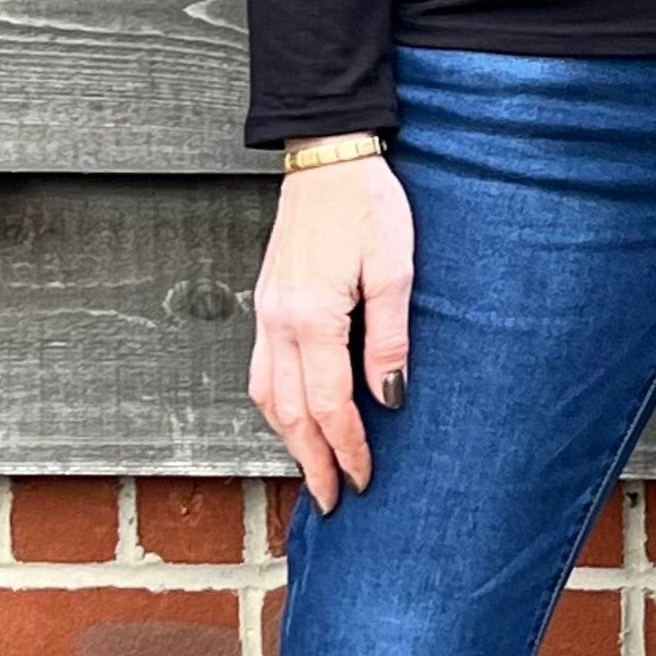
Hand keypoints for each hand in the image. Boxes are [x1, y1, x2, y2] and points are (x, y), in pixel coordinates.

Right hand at [247, 152, 412, 510]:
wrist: (327, 155)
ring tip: (312, 469)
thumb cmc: (367, 203)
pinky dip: (274, 405)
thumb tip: (391, 396)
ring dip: (288, 439)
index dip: (347, 448)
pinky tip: (292, 417)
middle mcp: (278, 321)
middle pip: (289, 412)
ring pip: (266, 395)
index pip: (329, 404)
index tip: (364, 481)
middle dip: (312, 461)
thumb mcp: (395, 269)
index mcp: (312, 317)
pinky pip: (260, 369)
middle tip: (333, 500)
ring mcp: (266, 312)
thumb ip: (390, 337)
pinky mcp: (266, 301)